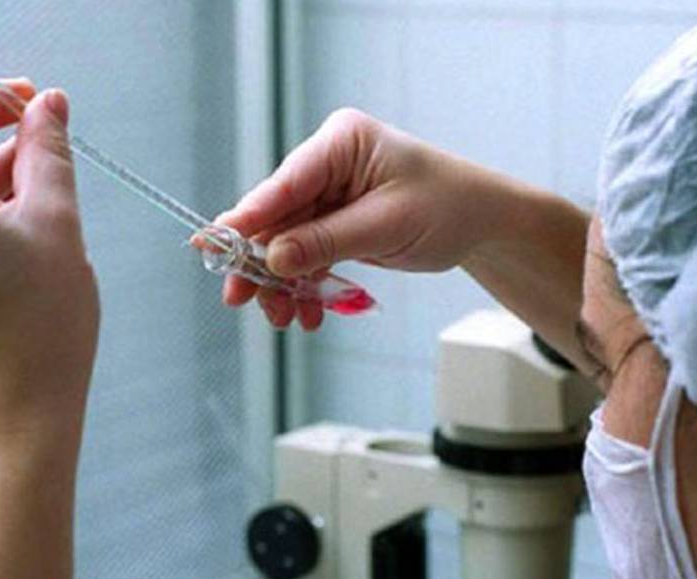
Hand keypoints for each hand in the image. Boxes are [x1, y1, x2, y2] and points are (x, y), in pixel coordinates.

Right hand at [218, 108, 504, 329]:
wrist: (484, 223)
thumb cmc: (449, 205)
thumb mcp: (386, 225)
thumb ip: (327, 241)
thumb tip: (273, 259)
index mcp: (341, 142)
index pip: (284, 183)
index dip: (246, 217)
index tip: (212, 244)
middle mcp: (328, 163)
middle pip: (276, 217)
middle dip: (261, 262)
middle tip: (239, 298)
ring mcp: (330, 194)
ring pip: (287, 242)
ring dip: (281, 282)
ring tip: (283, 317)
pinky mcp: (336, 222)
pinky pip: (307, 255)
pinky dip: (304, 285)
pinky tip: (304, 312)